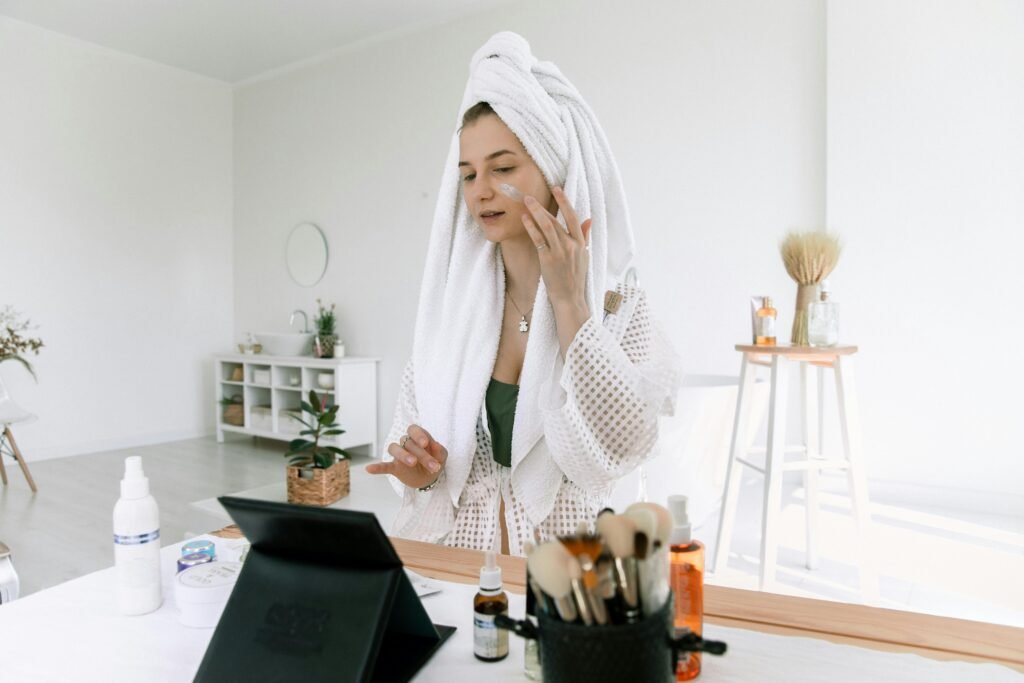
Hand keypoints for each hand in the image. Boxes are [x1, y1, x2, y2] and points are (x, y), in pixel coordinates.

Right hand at [366, 424, 447, 489]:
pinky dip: (377, 467)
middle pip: (408, 442)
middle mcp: (406, 443)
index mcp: (418, 437)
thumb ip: (440, 450)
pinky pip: (383, 466)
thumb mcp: (442, 457)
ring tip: (413, 463)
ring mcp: (399, 455)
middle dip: (422, 455)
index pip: (413, 429)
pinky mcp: (394, 467)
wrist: (429, 478)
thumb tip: (436, 445)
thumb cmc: (435, 461)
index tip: (425, 443)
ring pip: (394, 448)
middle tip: (433, 467)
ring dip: (404, 455)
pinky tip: (369, 469)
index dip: (418, 434)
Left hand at [520, 186, 592, 310]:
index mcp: (581, 243)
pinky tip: (524, 219)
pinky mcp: (548, 259)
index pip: (573, 217)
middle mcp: (571, 245)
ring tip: (526, 202)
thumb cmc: (575, 279)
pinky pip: (538, 239)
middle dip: (543, 206)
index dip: (565, 202)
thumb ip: (585, 237)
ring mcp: (560, 252)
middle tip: (530, 196)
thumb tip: (589, 220)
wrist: (570, 298)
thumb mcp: (584, 256)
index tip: (557, 189)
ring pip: (547, 226)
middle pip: (557, 220)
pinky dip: (531, 228)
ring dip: (536, 212)